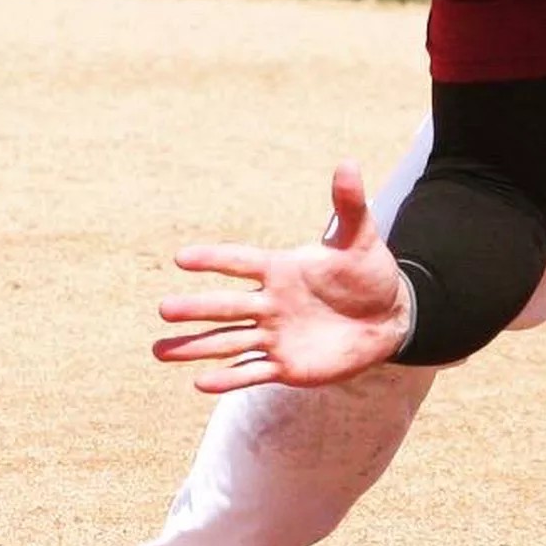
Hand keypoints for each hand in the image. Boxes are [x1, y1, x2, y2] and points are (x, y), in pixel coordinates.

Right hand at [153, 161, 411, 392]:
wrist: (386, 318)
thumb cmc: (369, 274)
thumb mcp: (361, 240)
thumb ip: (350, 206)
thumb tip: (348, 163)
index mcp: (281, 270)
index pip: (242, 262)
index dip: (215, 259)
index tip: (182, 258)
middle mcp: (270, 303)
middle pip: (227, 306)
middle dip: (196, 309)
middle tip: (163, 310)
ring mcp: (275, 336)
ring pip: (228, 341)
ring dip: (195, 347)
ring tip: (159, 351)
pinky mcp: (286, 366)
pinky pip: (253, 372)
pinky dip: (229, 378)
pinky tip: (201, 382)